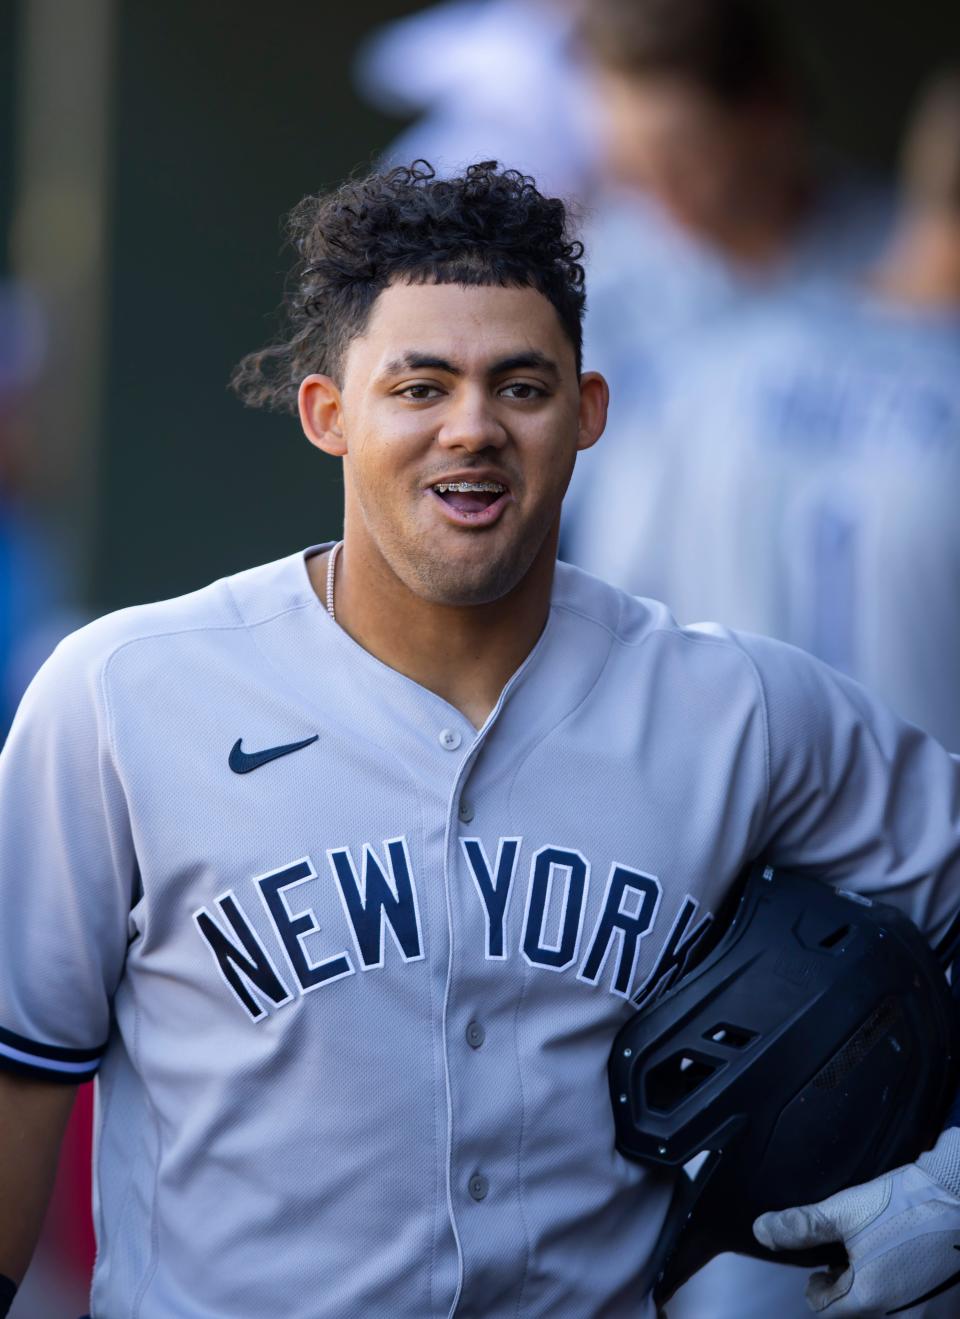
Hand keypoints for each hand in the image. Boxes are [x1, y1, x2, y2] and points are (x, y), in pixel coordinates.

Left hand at [753, 1127, 959, 1314]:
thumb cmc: (906, 1203)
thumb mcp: (845, 1211)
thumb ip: (802, 1226)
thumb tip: (761, 1231)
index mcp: (870, 1300)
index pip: (826, 1311)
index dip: (818, 1288)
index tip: (823, 1270)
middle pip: (858, 1315)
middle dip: (848, 1294)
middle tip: (849, 1264)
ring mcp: (932, 1317)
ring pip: (887, 1316)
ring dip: (876, 1297)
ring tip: (876, 1265)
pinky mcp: (952, 1309)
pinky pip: (917, 1313)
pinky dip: (905, 1299)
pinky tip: (905, 1269)